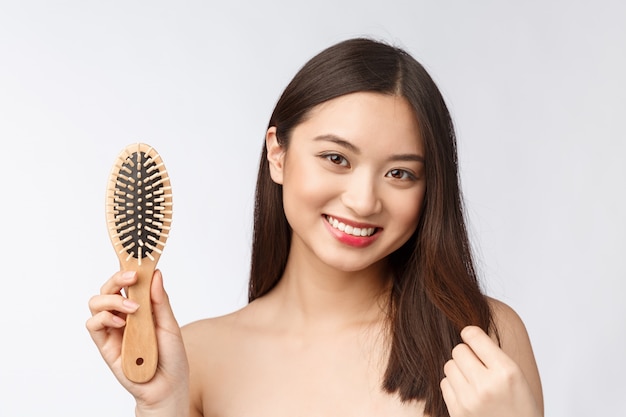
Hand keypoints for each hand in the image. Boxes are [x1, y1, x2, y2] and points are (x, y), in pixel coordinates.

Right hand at [86, 270, 188, 414]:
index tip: (134, 254)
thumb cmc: (171, 356)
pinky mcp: (105, 345)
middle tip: (132, 277)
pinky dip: (105, 318)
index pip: (128, 283)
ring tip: (133, 310)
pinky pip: (94, 324)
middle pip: (109, 288)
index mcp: (141, 306)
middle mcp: (124, 315)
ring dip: (113, 300)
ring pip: (97, 302)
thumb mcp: (170, 324)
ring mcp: (113, 329)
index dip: (127, 267)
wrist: (167, 386)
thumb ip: (159, 301)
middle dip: (118, 278)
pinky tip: (121, 323)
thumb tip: (156, 274)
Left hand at [440, 326, 540, 416]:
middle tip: (477, 364)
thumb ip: (493, 355)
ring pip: (449, 366)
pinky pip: (444, 384)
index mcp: (506, 372)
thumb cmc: (519, 406)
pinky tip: (468, 394)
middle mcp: (486, 385)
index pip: (474, 336)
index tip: (470, 335)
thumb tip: (466, 332)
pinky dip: (453, 386)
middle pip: (458, 350)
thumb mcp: (518, 376)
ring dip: (458, 370)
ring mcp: (469, 400)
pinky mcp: (457, 412)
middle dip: (466, 354)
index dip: (470, 333)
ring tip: (473, 381)